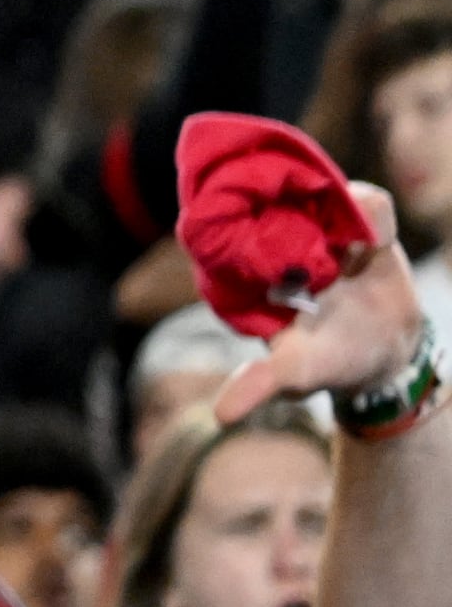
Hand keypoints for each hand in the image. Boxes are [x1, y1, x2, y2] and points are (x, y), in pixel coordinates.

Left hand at [221, 181, 426, 416]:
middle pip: (271, 192)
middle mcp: (283, 235)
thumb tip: (220, 418)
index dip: (229, 213)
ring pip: (319, 188)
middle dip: (276, 195)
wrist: (387, 350)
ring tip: (345, 244)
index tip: (246, 232)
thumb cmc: (330, 358)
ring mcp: (325, 225)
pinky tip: (370, 240)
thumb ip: (260, 384)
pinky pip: (368, 202)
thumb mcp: (293, 372)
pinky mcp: (365, 224)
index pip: (230, 220)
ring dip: (329, 202)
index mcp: (252, 263)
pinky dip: (366, 209)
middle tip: (301, 234)